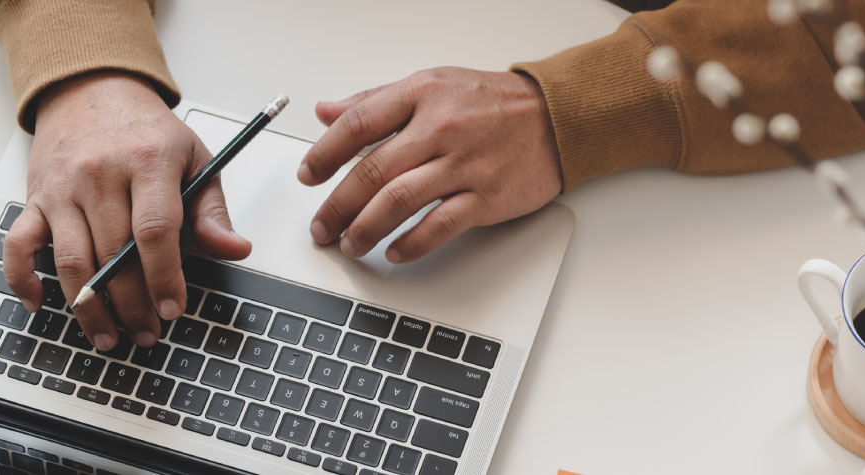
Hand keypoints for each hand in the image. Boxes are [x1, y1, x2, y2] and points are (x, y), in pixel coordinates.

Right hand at [3, 71, 250, 350]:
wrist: (92, 89)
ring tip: (109, 336)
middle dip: (132, 304)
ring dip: (88, 307)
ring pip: (71, 260)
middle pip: (114, 253)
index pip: (155, 229)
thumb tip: (236, 250)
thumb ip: (212, 210)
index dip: (165, 276)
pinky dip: (23, 279)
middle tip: (147, 334)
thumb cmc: (147, 131)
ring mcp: (63, 188)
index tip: (173, 309)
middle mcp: (100, 174)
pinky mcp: (35, 198)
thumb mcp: (194, 158)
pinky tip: (40, 305)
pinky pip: (18, 244)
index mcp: (148, 161)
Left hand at [299, 67, 561, 262]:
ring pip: (398, 201)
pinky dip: (411, 243)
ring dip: (365, 229)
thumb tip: (326, 111)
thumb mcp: (432, 84)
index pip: (358, 124)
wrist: (557, 118)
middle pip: (372, 171)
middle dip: (337, 205)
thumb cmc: (492, 102)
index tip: (308, 176)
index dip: (325, 154)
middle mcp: (441, 128)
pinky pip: (440, 225)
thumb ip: (376, 100)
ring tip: (349, 244)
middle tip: (321, 227)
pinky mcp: (486, 196)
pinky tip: (393, 251)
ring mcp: (464, 164)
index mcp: (422, 95)